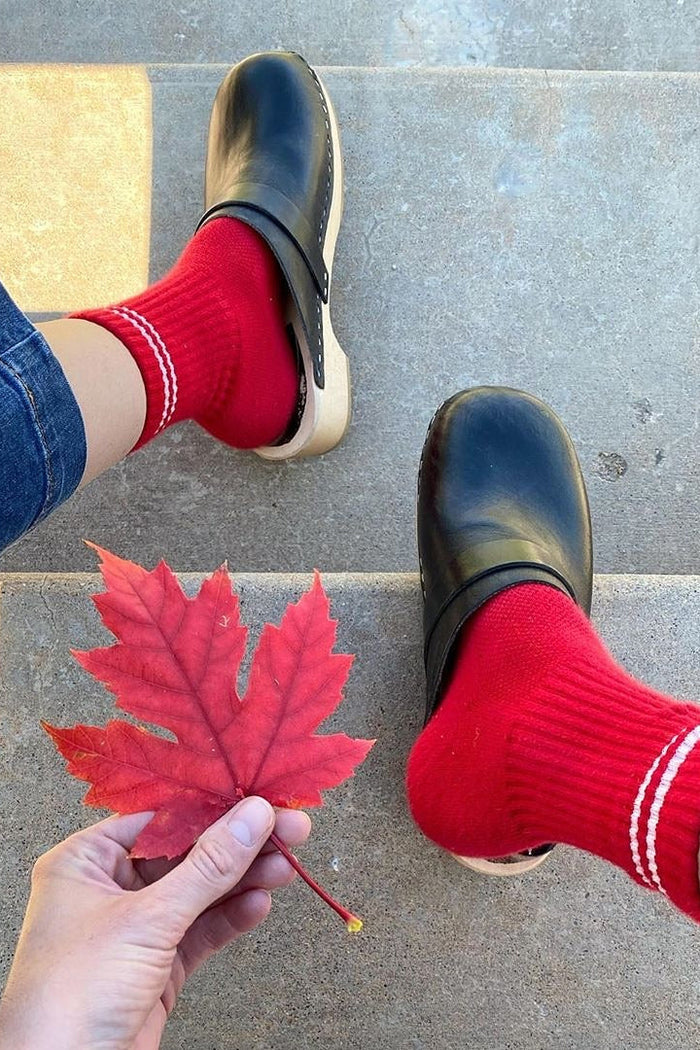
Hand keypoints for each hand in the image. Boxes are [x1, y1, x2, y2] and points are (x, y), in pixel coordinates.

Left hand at [0, 797, 309, 1049]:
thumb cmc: (69, 998)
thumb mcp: (147, 919)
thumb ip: (207, 867)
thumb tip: (250, 818)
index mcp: (85, 863)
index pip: (161, 819)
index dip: (213, 807)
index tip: (258, 799)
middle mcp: (107, 890)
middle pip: (186, 854)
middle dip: (239, 845)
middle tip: (287, 829)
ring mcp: (133, 930)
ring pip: (199, 892)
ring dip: (243, 879)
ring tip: (282, 866)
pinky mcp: (155, 966)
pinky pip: (201, 930)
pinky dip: (231, 917)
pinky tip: (258, 904)